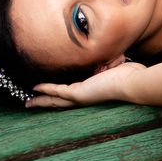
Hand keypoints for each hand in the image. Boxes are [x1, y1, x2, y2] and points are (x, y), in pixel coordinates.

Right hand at [27, 61, 145, 108]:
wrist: (134, 84)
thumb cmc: (131, 77)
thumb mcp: (117, 66)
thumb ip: (111, 62)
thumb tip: (113, 56)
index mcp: (93, 93)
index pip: (73, 95)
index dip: (60, 95)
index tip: (51, 95)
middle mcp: (85, 98)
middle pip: (59, 102)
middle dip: (45, 103)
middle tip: (31, 104)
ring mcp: (81, 97)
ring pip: (55, 100)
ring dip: (41, 100)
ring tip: (28, 102)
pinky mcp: (78, 93)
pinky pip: (57, 91)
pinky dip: (46, 89)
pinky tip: (35, 89)